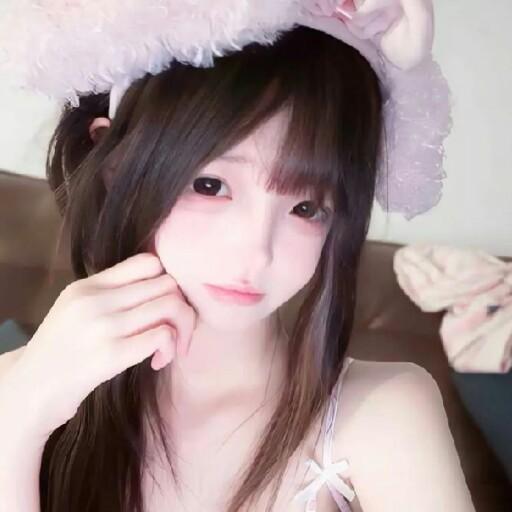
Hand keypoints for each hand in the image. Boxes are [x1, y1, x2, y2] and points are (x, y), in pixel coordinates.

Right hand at [0, 252, 195, 440]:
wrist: (29, 391)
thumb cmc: (60, 352)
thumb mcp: (76, 309)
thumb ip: (111, 293)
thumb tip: (161, 285)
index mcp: (88, 286)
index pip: (148, 262)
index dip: (167, 280)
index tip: (165, 303)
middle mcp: (96, 299)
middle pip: (166, 283)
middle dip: (182, 305)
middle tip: (176, 329)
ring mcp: (103, 326)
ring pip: (170, 305)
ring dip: (182, 328)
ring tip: (169, 348)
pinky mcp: (111, 355)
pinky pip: (162, 335)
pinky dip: (170, 347)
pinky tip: (158, 361)